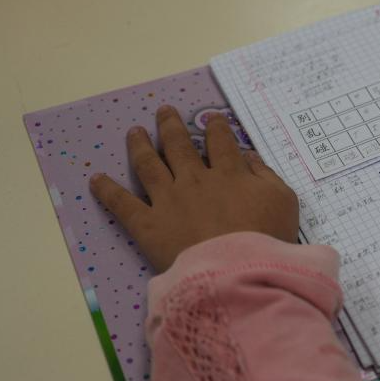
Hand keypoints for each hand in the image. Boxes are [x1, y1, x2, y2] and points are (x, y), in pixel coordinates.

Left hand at [89, 105, 299, 272]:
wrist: (237, 270)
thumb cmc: (267, 237)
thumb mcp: (283, 201)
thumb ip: (266, 176)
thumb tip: (250, 157)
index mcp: (229, 173)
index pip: (221, 142)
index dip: (216, 127)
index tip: (212, 118)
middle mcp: (195, 179)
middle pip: (179, 145)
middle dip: (171, 125)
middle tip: (164, 111)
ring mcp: (168, 200)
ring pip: (149, 165)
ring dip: (140, 145)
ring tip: (134, 131)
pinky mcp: (147, 224)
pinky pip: (122, 204)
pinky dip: (107, 190)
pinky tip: (96, 179)